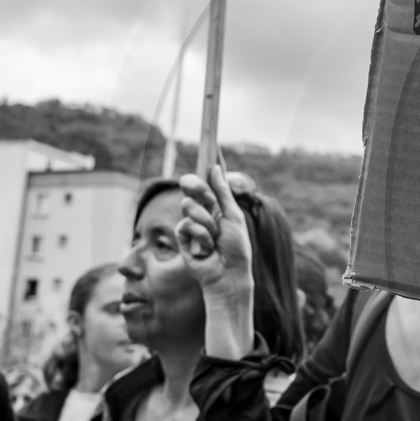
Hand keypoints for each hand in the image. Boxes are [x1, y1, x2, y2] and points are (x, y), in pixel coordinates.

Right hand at [177, 167, 254, 358]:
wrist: (229, 274)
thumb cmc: (237, 247)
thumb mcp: (233, 216)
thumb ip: (222, 192)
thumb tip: (215, 168)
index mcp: (217, 204)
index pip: (206, 181)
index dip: (204, 166)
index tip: (206, 146)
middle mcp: (203, 211)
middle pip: (190, 185)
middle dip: (200, 190)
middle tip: (211, 202)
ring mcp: (191, 223)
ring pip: (188, 206)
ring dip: (206, 222)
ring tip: (215, 238)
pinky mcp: (182, 237)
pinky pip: (185, 225)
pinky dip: (200, 235)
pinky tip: (206, 248)